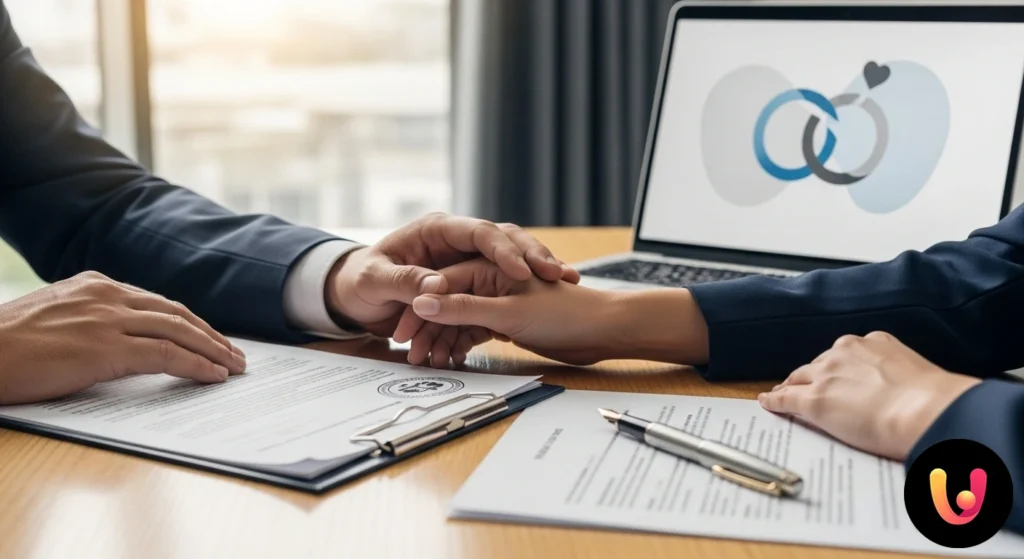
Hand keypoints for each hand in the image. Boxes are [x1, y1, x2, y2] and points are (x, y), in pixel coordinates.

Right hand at [0, 271, 245, 404]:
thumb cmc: (7, 346)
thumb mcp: (55, 319)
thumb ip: (90, 320)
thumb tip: (121, 341)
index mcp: (95, 285)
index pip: (156, 302)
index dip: (189, 321)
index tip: (210, 337)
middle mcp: (106, 295)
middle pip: (175, 312)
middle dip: (210, 334)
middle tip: (235, 354)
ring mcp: (107, 319)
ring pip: (178, 330)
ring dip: (213, 350)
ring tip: (233, 367)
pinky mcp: (105, 347)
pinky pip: (166, 354)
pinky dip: (196, 365)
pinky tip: (212, 376)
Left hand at [325, 213, 579, 340]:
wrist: (356, 298)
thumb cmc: (361, 283)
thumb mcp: (376, 282)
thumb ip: (403, 283)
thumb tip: (432, 288)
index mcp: (436, 230)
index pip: (478, 231)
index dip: (503, 248)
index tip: (522, 270)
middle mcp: (457, 242)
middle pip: (506, 241)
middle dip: (534, 255)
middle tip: (559, 273)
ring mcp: (468, 262)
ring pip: (513, 260)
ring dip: (538, 270)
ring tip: (567, 279)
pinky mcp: (472, 283)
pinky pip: (504, 285)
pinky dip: (527, 293)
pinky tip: (551, 301)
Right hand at [404, 259, 708, 365]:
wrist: (604, 331)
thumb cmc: (565, 313)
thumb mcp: (507, 312)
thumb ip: (464, 307)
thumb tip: (424, 301)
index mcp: (488, 267)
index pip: (440, 286)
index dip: (419, 309)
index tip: (401, 331)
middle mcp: (490, 280)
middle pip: (447, 304)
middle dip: (428, 328)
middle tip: (410, 354)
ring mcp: (497, 301)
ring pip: (459, 321)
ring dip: (443, 340)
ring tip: (427, 363)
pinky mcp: (507, 320)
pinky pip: (475, 332)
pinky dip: (462, 346)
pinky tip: (449, 362)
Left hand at [758, 332, 980, 460]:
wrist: (926, 411)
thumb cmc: (934, 400)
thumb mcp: (916, 374)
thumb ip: (901, 377)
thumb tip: (909, 392)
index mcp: (874, 343)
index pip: (845, 354)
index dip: (836, 368)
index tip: (835, 375)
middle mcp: (846, 352)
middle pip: (818, 364)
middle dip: (812, 376)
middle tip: (807, 386)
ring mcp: (827, 375)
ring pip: (800, 379)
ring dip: (792, 387)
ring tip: (783, 394)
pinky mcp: (814, 400)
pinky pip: (786, 398)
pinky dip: (775, 400)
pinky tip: (768, 403)